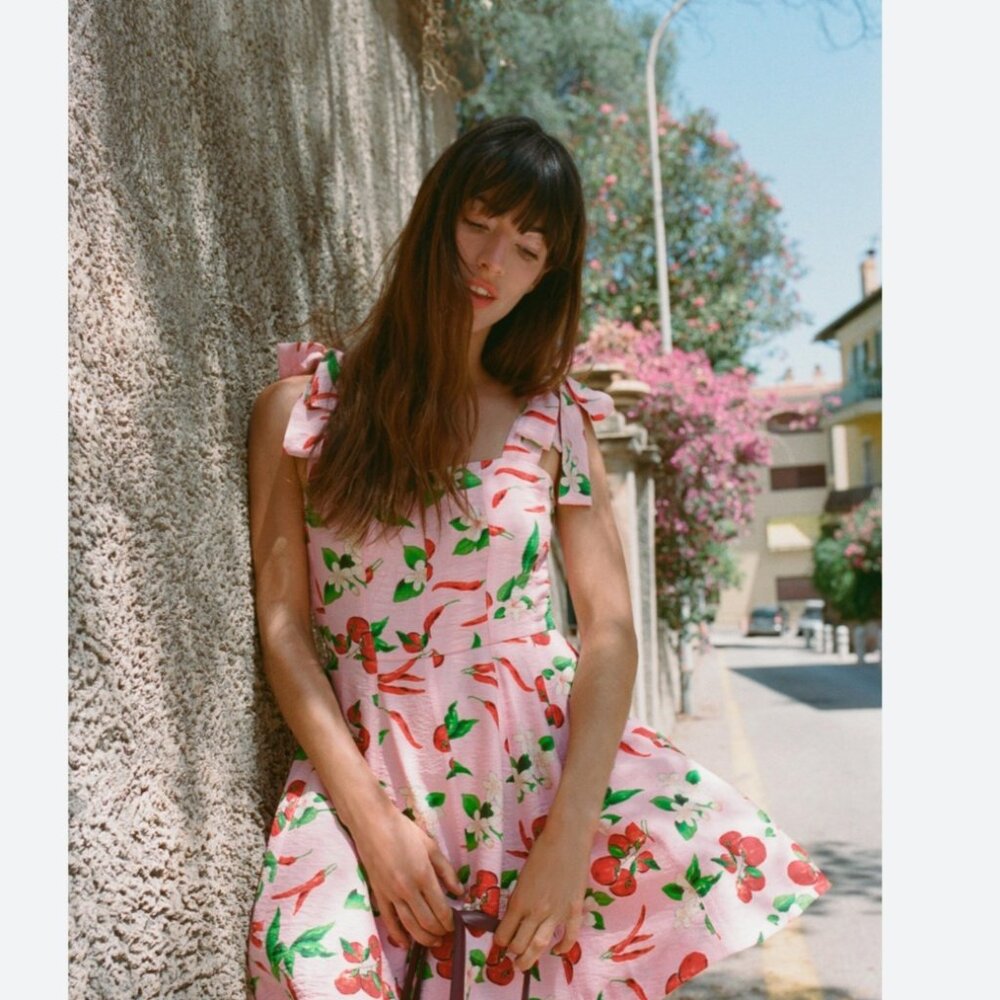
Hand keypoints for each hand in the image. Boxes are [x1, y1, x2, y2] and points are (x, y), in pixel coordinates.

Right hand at [351, 804, 462, 949]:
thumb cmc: (404, 831)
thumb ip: (446, 870)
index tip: (454, 924)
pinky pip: (389, 921)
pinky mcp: (378, 896)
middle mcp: (408, 889)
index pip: (440, 908)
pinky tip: (407, 944)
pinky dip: (398, 936)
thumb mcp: (431, 846)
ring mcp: (391, 894)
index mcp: (423, 875)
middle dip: (439, 932)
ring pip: (409, 926)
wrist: (373, 825)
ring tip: (434, 943)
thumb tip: (459, 892)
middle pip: (427, 921)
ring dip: (423, 938)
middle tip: (446, 935)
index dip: (449, 921)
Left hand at [493, 816, 595, 972]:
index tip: (500, 943)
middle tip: (512, 957)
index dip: (500, 941)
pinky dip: (563, 948)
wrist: (567, 838)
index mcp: (519, 900)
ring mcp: (557, 912)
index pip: (505, 932)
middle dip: (513, 954)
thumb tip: (515, 915)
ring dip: (531, 959)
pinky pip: (569, 937)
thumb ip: (519, 897)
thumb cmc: (541, 850)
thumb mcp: (522, 875)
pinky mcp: (574, 910)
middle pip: (521, 943)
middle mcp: (536, 911)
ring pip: (541, 946)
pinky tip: (556, 951)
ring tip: (524, 964)